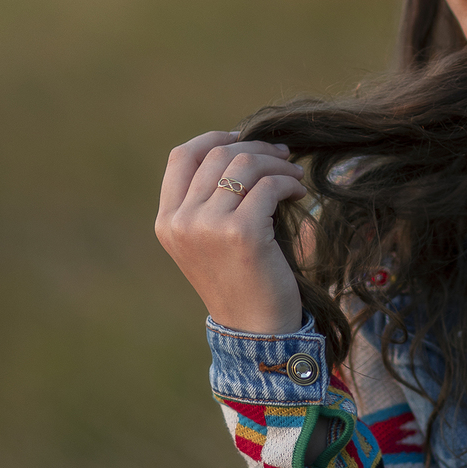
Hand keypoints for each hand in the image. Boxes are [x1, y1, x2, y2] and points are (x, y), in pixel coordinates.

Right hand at [155, 131, 307, 332]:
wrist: (255, 329)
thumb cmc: (240, 280)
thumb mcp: (208, 239)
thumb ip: (208, 199)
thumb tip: (238, 147)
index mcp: (167, 221)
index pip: (181, 156)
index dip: (213, 138)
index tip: (243, 138)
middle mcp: (181, 221)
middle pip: (218, 155)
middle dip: (256, 149)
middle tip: (283, 157)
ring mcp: (208, 227)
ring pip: (245, 164)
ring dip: (276, 163)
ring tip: (293, 175)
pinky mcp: (241, 233)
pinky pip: (269, 186)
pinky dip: (289, 182)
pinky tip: (298, 191)